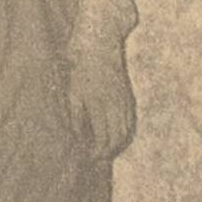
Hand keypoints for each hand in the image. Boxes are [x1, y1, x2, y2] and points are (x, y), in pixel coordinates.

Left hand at [67, 43, 135, 158]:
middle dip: (109, 151)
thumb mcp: (72, 91)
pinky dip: (124, 131)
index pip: (104, 137)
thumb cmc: (81, 67)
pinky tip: (115, 135)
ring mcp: (123, 100)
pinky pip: (129, 119)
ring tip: (106, 150)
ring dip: (118, 143)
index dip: (97, 151)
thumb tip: (77, 135)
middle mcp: (115, 104)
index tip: (89, 157)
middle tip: (97, 158)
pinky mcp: (127, 95)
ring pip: (126, 129)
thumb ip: (75, 115)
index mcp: (100, 104)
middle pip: (118, 137)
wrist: (99, 44)